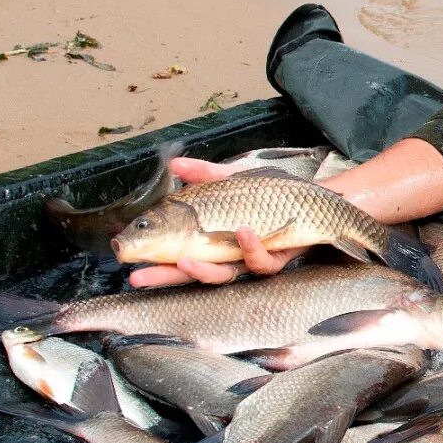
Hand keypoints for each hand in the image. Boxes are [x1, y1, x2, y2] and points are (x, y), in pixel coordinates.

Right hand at [125, 156, 304, 287]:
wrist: (311, 198)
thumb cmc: (270, 192)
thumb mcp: (232, 179)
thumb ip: (204, 173)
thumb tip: (173, 164)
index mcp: (212, 241)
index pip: (177, 257)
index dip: (155, 266)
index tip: (131, 267)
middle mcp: (228, 257)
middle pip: (191, 274)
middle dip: (166, 277)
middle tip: (140, 278)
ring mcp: (249, 261)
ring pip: (224, 275)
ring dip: (204, 269)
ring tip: (186, 256)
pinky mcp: (276, 260)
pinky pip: (261, 262)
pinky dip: (251, 246)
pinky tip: (243, 230)